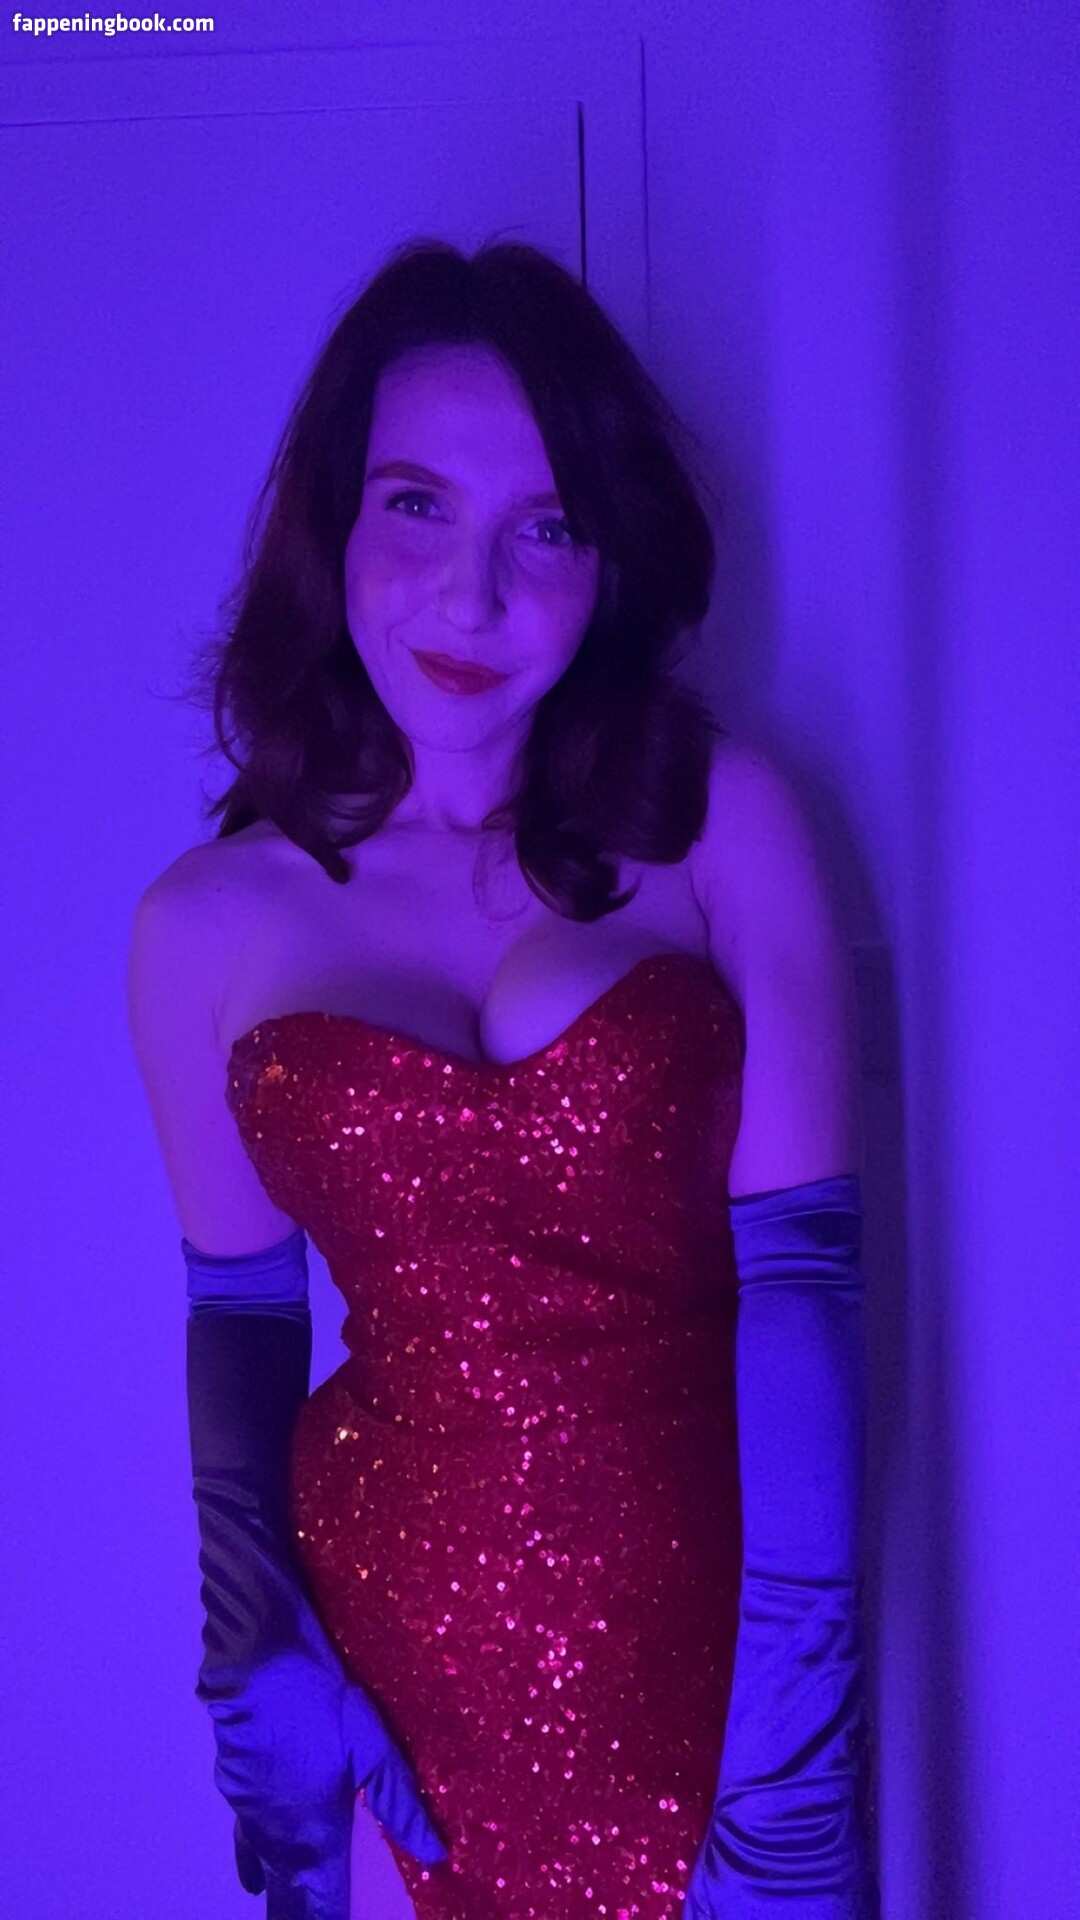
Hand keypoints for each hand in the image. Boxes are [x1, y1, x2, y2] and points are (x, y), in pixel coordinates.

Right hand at [206, 1642, 447, 1918]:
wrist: (257, 1666)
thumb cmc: (321, 1706)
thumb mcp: (374, 1748)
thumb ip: (401, 1805)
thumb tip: (435, 1855)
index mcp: (316, 1834)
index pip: (323, 1899)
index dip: (330, 1918)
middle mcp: (279, 1837)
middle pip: (289, 1893)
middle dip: (300, 1913)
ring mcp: (252, 1816)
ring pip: (266, 1870)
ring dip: (280, 1893)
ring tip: (288, 1912)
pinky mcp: (235, 1791)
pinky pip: (246, 1844)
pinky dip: (253, 1866)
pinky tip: (252, 1875)